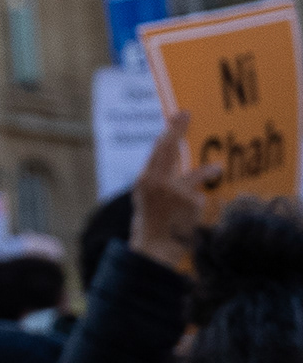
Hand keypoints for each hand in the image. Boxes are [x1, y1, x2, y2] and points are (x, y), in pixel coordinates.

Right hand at [129, 111, 215, 271]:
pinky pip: (200, 198)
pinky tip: (191, 217)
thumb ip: (156, 178)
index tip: (179, 114)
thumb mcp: (145, 197)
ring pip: (195, 176)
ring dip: (208, 171)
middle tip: (186, 114)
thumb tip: (173, 159)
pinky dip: (198, 205)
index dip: (170, 130)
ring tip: (218, 168)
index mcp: (145, 178)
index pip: (158, 148)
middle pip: (170, 149)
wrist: (154, 248)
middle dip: (178, 129)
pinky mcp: (192, 203)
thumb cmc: (150, 222)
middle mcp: (158, 181)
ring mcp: (176, 191)